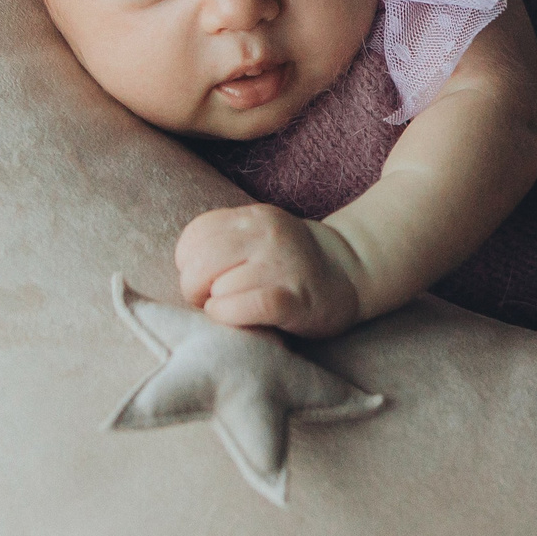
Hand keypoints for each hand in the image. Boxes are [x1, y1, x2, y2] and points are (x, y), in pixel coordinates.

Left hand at [175, 204, 361, 337]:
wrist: (352, 274)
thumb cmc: (293, 263)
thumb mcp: (260, 236)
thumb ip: (225, 241)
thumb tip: (184, 269)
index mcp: (254, 217)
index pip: (195, 235)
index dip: (189, 262)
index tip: (207, 277)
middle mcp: (267, 235)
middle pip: (199, 263)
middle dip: (194, 288)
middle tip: (211, 300)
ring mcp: (282, 265)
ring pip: (218, 287)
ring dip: (217, 305)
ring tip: (235, 308)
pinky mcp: (293, 299)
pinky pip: (243, 306)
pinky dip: (230, 315)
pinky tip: (240, 318)